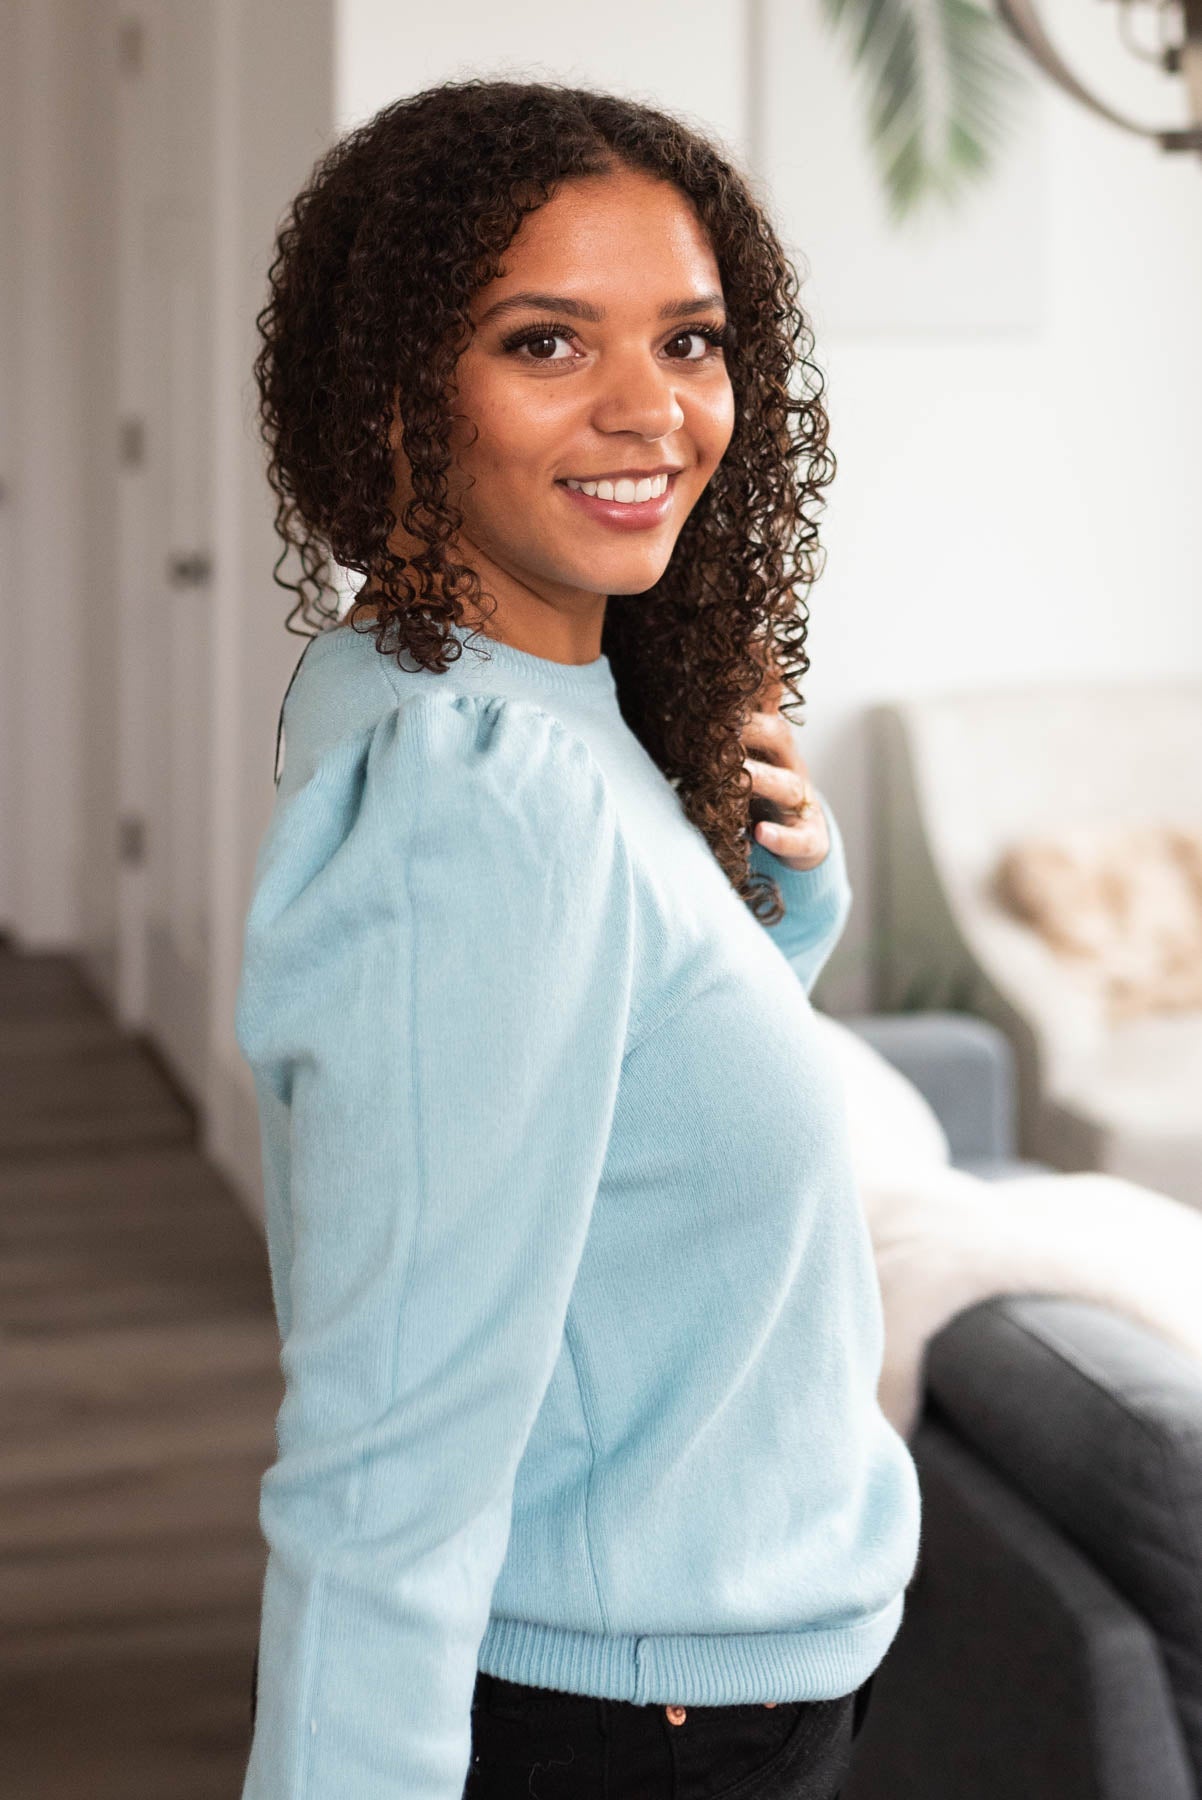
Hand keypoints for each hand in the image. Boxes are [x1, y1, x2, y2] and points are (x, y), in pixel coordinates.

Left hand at [740, 661, 829, 872]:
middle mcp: (790, 767)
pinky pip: (798, 837)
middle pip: (778, 738)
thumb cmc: (763, 794)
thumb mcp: (750, 757)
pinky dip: (780, 837)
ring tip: (740, 777)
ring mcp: (801, 803)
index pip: (761, 710)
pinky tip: (761, 834)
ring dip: (762, 779)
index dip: (745, 695)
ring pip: (787, 785)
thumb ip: (733, 726)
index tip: (719, 683)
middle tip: (723, 723)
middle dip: (753, 728)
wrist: (801, 842)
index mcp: (772, 745)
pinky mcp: (809, 838)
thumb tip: (712, 674)